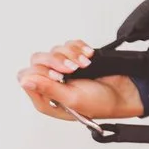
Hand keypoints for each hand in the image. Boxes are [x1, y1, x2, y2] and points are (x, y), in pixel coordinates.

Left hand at [18, 40, 143, 122]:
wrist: (123, 93)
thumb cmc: (99, 103)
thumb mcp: (72, 99)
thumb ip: (47, 89)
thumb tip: (24, 82)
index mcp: (45, 98)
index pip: (26, 77)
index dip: (39, 74)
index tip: (57, 76)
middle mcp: (51, 82)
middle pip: (38, 60)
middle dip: (56, 61)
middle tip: (73, 69)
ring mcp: (63, 69)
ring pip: (54, 50)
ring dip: (71, 55)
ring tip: (85, 64)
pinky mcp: (75, 57)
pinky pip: (69, 45)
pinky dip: (79, 48)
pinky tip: (88, 56)